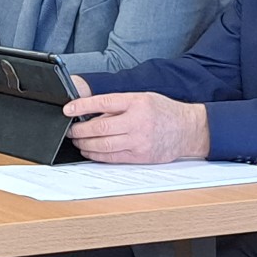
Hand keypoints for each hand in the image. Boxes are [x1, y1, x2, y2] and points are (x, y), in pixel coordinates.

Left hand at [64, 91, 209, 163]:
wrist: (188, 130)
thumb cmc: (164, 111)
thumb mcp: (142, 98)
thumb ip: (119, 104)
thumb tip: (92, 113)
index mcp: (137, 102)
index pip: (103, 102)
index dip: (81, 106)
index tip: (68, 110)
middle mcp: (137, 122)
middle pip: (100, 127)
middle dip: (79, 130)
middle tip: (70, 130)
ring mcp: (139, 141)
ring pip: (103, 145)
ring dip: (85, 144)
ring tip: (78, 141)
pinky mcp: (140, 156)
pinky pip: (113, 157)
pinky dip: (97, 155)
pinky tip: (90, 151)